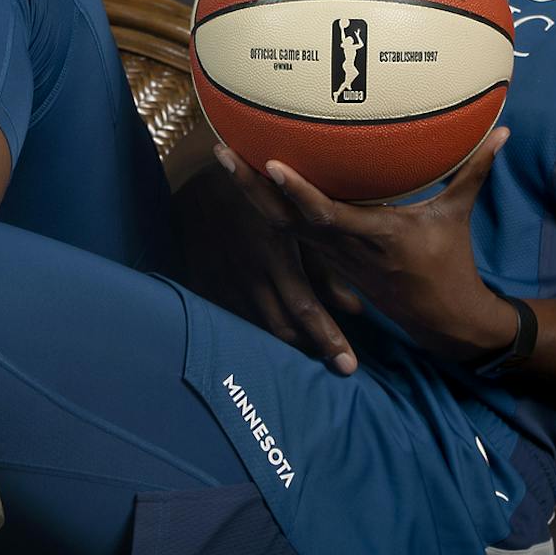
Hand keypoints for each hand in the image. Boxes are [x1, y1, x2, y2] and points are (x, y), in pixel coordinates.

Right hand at [169, 153, 360, 374]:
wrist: (201, 188)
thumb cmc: (262, 198)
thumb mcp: (297, 224)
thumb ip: (325, 267)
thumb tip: (354, 308)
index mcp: (274, 255)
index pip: (305, 308)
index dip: (327, 339)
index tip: (348, 365)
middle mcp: (249, 275)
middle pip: (284, 328)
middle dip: (313, 350)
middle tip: (339, 365)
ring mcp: (225, 285)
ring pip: (261, 331)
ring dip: (289, 346)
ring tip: (315, 353)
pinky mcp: (207, 290)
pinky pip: (237, 323)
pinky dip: (260, 334)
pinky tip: (277, 339)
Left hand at [218, 127, 517, 365]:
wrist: (442, 320)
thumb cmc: (451, 264)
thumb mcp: (457, 215)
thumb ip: (474, 170)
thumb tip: (503, 128)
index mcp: (374, 235)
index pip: (325, 213)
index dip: (296, 192)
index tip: (271, 163)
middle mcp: (343, 246)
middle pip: (285, 219)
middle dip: (252, 187)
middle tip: (223, 149)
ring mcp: (331, 255)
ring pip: (281, 225)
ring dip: (251, 195)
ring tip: (226, 156)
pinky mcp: (327, 259)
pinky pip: (291, 231)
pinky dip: (269, 208)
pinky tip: (250, 182)